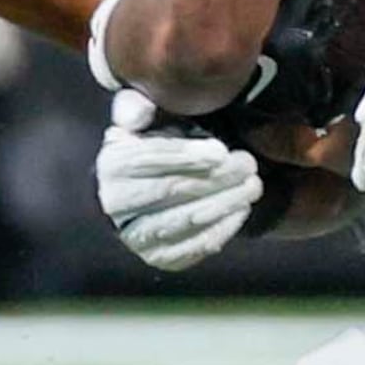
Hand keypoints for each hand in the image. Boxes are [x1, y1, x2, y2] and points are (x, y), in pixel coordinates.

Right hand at [97, 89, 262, 270]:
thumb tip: (136, 114)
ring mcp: (137, 237)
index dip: (187, 156)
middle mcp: (116, 206)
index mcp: (112, 165)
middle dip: (215, 178)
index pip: (149, 160)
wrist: (145, 192)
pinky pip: (194, 246)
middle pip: (170, 191)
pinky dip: (222, 228)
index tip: (221, 151)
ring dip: (224, 204)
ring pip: (184, 221)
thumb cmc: (153, 146)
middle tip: (248, 165)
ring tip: (252, 186)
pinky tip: (241, 209)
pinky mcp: (160, 258)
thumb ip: (137, 107)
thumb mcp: (143, 120)